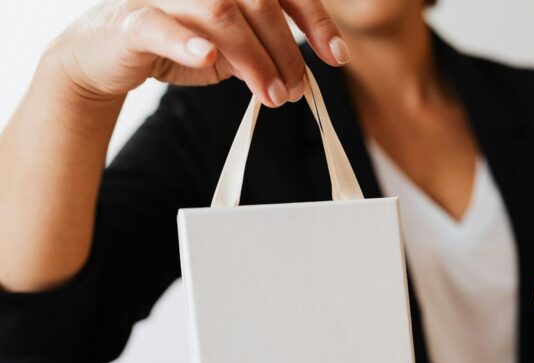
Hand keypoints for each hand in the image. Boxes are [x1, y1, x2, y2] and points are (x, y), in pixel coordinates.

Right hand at [48, 0, 350, 106]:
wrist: (107, 56)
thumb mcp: (231, 49)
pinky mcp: (131, 19)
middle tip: (296, 90)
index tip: (337, 56)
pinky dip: (187, 43)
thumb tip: (298, 74)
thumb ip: (264, 50)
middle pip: (257, 2)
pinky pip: (160, 25)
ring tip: (272, 94)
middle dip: (286, 51)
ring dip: (254, 59)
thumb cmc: (177, 44)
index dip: (315, 19)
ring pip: (220, 13)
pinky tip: (208, 57)